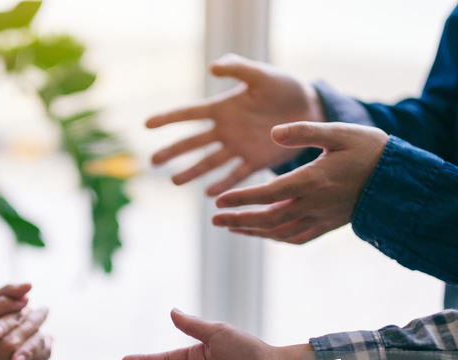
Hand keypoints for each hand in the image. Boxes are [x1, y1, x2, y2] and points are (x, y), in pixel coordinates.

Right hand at [147, 53, 323, 195]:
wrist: (310, 109)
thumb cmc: (283, 88)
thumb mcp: (261, 75)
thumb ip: (238, 68)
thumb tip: (212, 67)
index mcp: (222, 108)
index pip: (189, 114)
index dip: (168, 118)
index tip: (147, 124)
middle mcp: (225, 130)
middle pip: (193, 143)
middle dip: (173, 152)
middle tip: (153, 161)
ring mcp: (238, 148)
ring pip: (209, 162)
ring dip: (192, 172)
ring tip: (175, 182)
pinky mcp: (255, 162)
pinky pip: (236, 175)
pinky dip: (224, 185)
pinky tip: (210, 195)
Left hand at [214, 122, 388, 243]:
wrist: (401, 180)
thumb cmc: (370, 150)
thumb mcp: (338, 132)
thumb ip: (304, 132)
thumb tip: (273, 133)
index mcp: (312, 181)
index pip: (268, 195)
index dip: (242, 199)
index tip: (219, 202)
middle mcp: (314, 205)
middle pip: (268, 219)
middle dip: (239, 220)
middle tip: (214, 220)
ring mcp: (322, 218)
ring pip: (280, 232)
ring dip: (253, 232)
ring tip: (232, 228)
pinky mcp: (330, 225)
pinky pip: (298, 238)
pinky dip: (277, 239)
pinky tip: (265, 235)